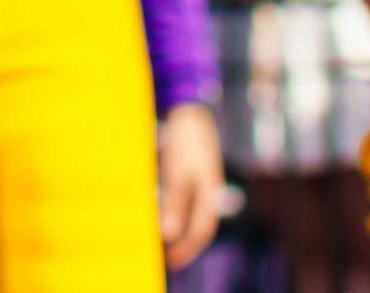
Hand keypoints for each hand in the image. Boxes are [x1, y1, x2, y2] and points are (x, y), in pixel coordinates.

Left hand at [156, 101, 223, 271]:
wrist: (189, 109)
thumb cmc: (185, 140)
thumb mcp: (179, 173)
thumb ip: (175, 204)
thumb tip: (169, 235)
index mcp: (210, 193)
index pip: (202, 230)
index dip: (188, 248)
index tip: (171, 261)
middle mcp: (208, 190)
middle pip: (197, 224)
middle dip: (183, 243)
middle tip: (165, 258)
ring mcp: (200, 180)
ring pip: (190, 212)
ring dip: (177, 227)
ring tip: (160, 241)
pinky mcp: (190, 172)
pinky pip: (183, 199)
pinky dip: (173, 210)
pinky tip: (159, 212)